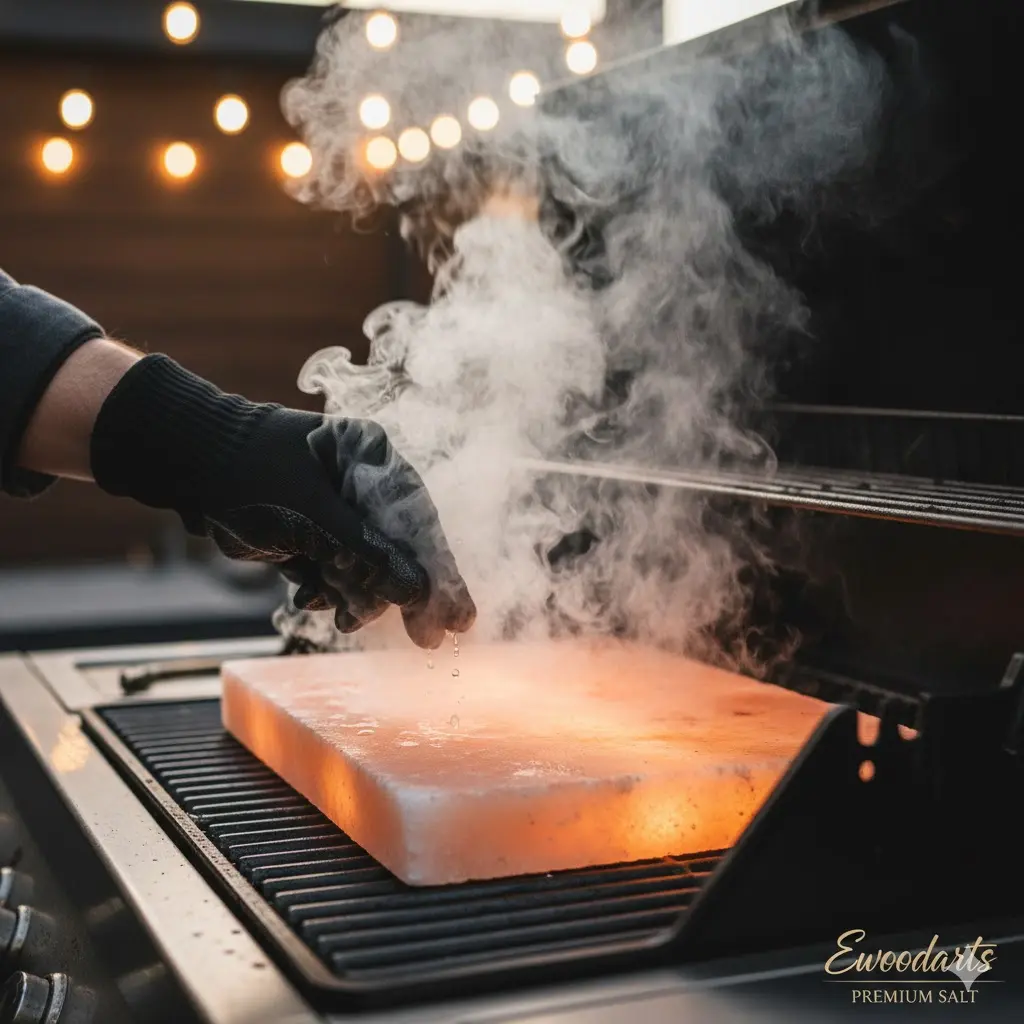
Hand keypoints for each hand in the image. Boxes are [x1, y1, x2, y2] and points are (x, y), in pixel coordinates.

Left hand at [90, 355, 474, 648]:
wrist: (183, 469)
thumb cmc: (245, 472)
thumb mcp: (309, 515)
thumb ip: (365, 553)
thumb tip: (417, 591)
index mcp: (371, 455)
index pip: (417, 520)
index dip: (439, 571)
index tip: (459, 615)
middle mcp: (362, 481)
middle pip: (398, 548)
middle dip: (401, 593)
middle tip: (430, 638)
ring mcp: (338, 509)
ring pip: (366, 567)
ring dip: (356, 597)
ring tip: (344, 618)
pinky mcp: (315, 533)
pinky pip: (336, 572)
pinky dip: (327, 591)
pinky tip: (312, 599)